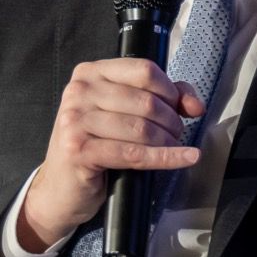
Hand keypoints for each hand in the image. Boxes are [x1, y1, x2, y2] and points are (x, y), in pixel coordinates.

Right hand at [22, 58, 204, 251]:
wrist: (62, 186)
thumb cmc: (97, 144)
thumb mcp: (126, 112)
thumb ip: (163, 98)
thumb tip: (194, 105)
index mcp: (90, 73)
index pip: (144, 70)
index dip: (170, 90)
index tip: (180, 107)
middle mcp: (79, 92)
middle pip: (146, 101)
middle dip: (171, 121)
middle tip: (175, 134)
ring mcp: (75, 120)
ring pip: (142, 128)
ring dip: (167, 141)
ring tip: (171, 147)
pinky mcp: (79, 150)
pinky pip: (134, 154)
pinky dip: (166, 157)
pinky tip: (187, 158)